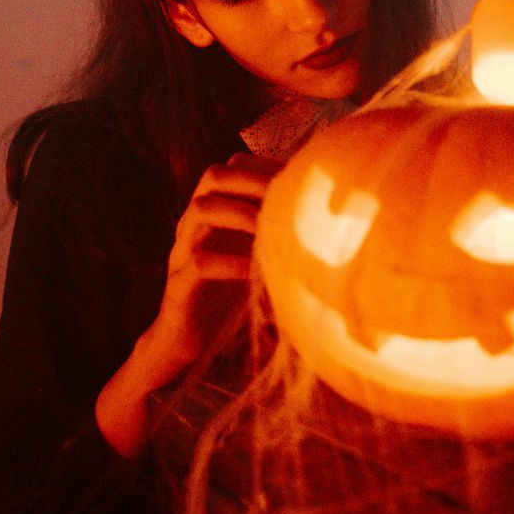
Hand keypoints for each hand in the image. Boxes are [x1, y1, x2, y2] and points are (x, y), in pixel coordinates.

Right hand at [97, 152, 278, 456]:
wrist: (184, 347)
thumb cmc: (227, 301)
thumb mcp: (255, 262)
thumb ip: (278, 240)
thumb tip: (334, 228)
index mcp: (212, 215)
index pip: (232, 168)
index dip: (263, 166)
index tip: (298, 178)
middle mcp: (193, 225)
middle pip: (213, 177)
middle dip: (252, 180)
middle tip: (285, 197)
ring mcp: (182, 253)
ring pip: (201, 210)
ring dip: (242, 214)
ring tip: (272, 228)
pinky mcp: (179, 287)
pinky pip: (199, 262)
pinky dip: (231, 261)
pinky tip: (257, 271)